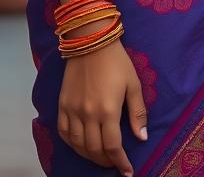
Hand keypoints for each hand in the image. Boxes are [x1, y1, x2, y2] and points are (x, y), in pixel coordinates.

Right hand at [58, 37, 147, 175]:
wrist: (91, 40)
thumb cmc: (116, 61)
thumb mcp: (133, 84)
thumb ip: (137, 112)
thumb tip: (141, 138)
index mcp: (108, 110)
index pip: (113, 147)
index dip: (120, 163)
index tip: (127, 171)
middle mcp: (88, 114)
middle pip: (94, 150)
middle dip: (106, 162)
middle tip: (114, 163)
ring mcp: (73, 110)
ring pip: (77, 145)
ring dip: (89, 156)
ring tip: (100, 157)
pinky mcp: (63, 104)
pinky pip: (63, 132)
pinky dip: (72, 143)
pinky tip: (80, 145)